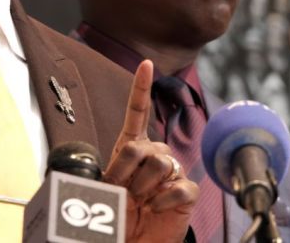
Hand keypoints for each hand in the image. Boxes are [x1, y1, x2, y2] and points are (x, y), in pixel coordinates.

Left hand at [103, 60, 198, 242]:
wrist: (135, 241)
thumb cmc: (119, 215)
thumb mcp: (104, 192)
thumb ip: (105, 175)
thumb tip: (101, 174)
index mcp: (132, 149)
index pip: (138, 113)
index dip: (141, 88)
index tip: (145, 65)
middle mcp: (154, 156)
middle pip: (143, 146)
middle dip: (126, 170)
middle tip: (120, 191)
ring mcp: (173, 173)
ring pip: (162, 163)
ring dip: (143, 186)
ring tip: (138, 202)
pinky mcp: (188, 194)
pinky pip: (180, 187)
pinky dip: (163, 200)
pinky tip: (155, 209)